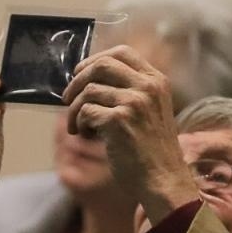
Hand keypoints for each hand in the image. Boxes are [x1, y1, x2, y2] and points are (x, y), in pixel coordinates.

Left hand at [61, 46, 198, 224]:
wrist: (163, 180)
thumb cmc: (153, 151)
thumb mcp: (152, 111)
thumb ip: (131, 91)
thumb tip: (89, 77)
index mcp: (157, 81)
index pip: (122, 52)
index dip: (95, 59)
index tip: (81, 73)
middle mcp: (148, 87)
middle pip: (101, 65)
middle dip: (78, 80)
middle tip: (68, 98)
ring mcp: (134, 102)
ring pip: (88, 90)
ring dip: (75, 109)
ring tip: (79, 126)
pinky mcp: (119, 121)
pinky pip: (85, 111)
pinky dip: (79, 123)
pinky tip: (86, 134)